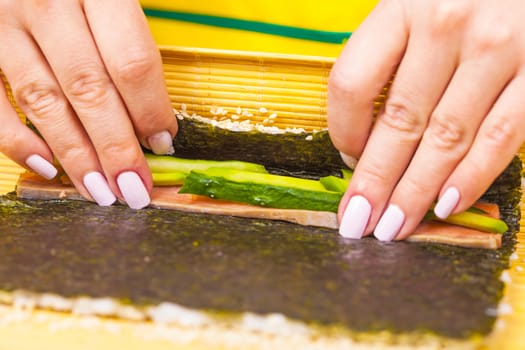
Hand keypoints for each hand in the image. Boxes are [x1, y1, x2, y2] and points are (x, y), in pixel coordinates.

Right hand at [0, 0, 177, 208]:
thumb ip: (133, 37)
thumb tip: (156, 121)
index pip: (131, 62)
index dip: (151, 111)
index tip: (164, 144)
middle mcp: (47, 2)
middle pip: (90, 89)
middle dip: (116, 149)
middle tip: (134, 189)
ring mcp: (2, 21)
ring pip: (44, 101)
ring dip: (76, 155)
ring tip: (102, 191)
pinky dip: (16, 139)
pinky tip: (47, 167)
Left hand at [328, 0, 524, 240]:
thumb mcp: (414, 7)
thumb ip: (391, 59)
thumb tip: (363, 141)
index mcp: (401, 7)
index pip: (353, 83)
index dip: (342, 131)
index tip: (346, 160)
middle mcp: (446, 24)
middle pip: (399, 121)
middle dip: (375, 181)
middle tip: (357, 223)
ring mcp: (498, 48)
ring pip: (446, 137)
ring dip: (416, 191)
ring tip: (392, 228)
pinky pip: (501, 135)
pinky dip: (472, 176)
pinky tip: (446, 205)